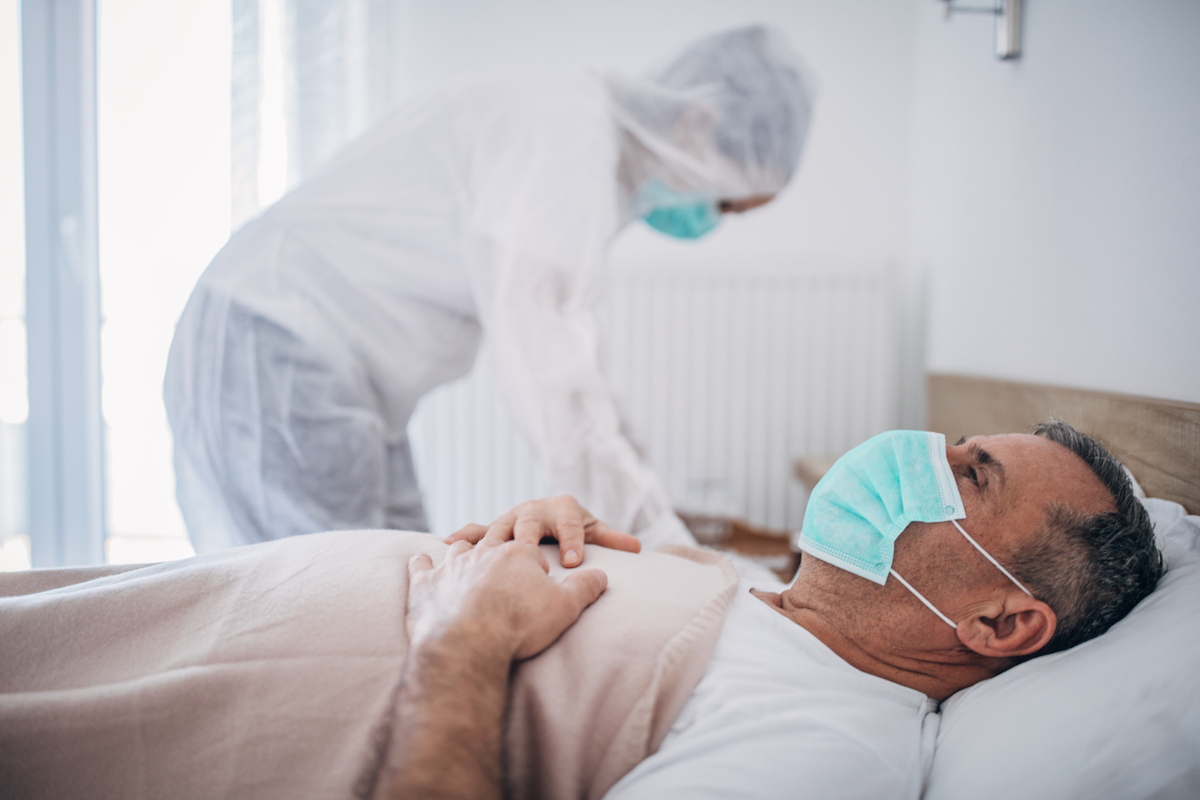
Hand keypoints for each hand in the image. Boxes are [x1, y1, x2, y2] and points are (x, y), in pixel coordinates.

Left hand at [406, 538, 606, 660]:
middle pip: (494, 544)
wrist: (469, 643)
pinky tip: (422, 562)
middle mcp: (483, 552)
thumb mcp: (565, 607)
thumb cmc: (519, 625)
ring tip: (465, 556)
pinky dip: (422, 564)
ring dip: (462, 552)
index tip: (538, 584)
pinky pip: (421, 566)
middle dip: (500, 553)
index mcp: (518, 552)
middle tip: (503, 568)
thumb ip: (585, 588)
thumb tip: (602, 576)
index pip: (531, 552)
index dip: (536, 567)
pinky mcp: (425, 585)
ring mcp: (451, 567)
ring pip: (458, 550)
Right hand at [445, 495, 639, 567]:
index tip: (573, 562)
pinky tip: (449, 544)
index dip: (572, 540)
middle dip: (529, 538)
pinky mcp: (493, 530)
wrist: (551, 520)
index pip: (570, 523)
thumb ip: (611, 540)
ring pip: (501, 526)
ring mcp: (512, 518)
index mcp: (563, 508)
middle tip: (529, 556)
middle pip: (530, 521)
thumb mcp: (594, 533)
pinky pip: (476, 531)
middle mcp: (534, 509)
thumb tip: (639, 547)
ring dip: (494, 539)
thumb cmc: (575, 532)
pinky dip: (463, 535)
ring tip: (487, 555)